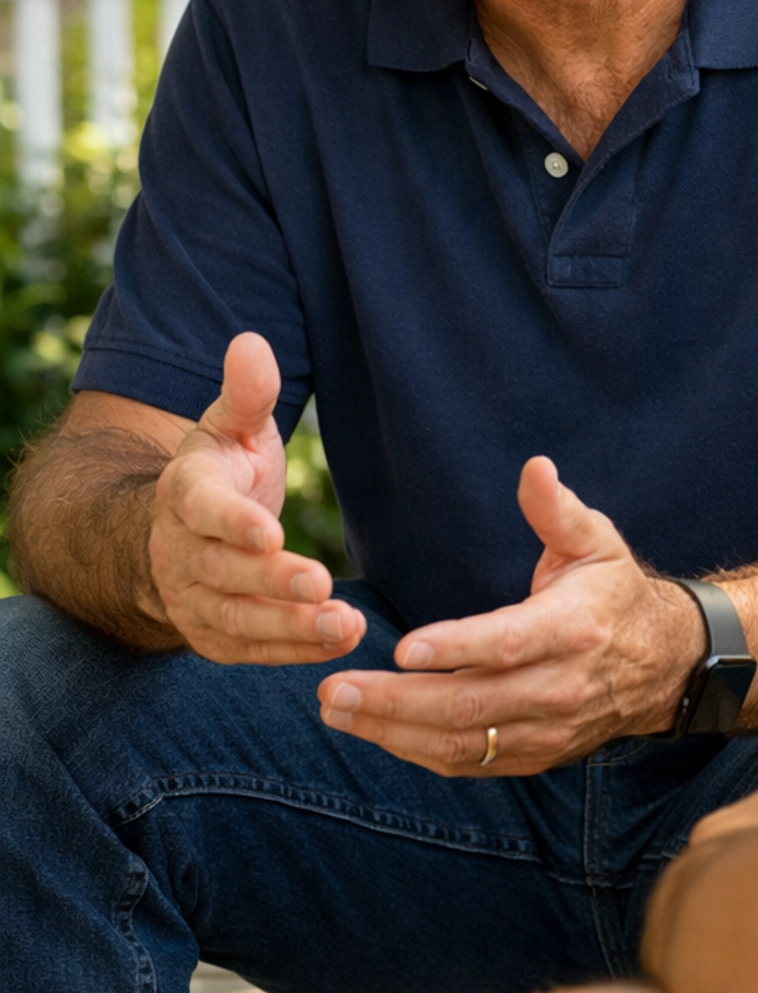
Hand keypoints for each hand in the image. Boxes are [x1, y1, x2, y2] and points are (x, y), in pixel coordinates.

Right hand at [148, 333, 366, 664]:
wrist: (180, 532)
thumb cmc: (221, 470)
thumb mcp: (231, 425)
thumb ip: (246, 392)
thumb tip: (252, 341)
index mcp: (185, 493)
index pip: (203, 509)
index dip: (234, 522)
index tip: (271, 532)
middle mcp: (181, 552)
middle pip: (224, 572)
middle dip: (272, 582)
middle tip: (321, 586)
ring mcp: (193, 599)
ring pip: (238, 620)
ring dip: (290, 627)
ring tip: (343, 624)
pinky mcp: (214, 635)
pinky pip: (253, 650)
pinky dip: (294, 651)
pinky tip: (339, 642)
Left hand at [317, 456, 700, 775]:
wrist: (663, 665)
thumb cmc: (613, 593)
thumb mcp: (595, 542)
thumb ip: (557, 509)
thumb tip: (534, 467)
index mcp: (573, 629)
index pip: (507, 644)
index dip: (456, 649)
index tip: (402, 649)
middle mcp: (560, 688)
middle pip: (470, 704)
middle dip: (395, 701)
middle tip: (334, 689)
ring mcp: (547, 729)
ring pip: (463, 742)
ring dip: (393, 732)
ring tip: (336, 712)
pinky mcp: (535, 755)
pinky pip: (470, 763)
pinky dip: (418, 754)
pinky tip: (375, 732)